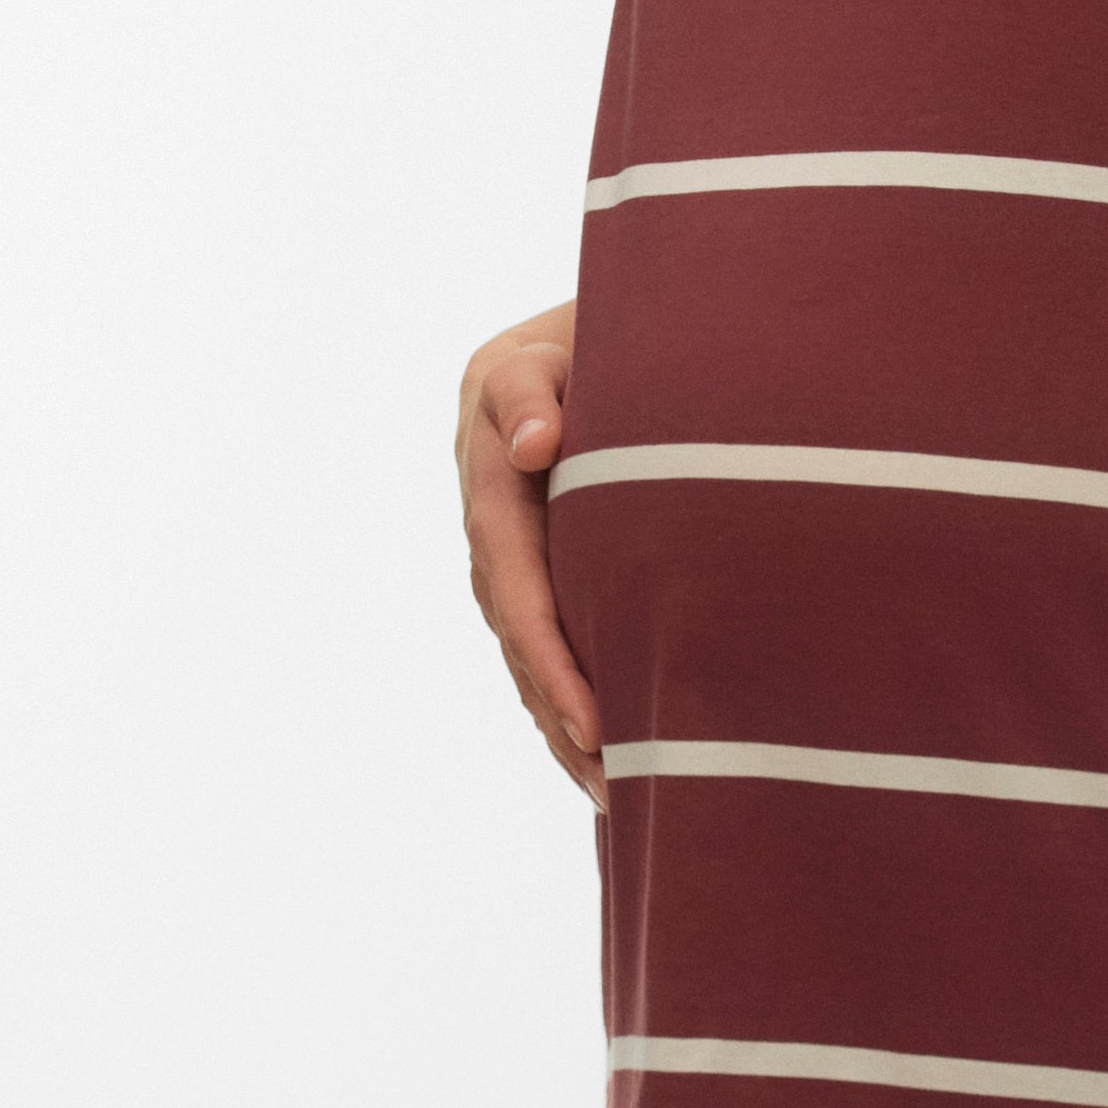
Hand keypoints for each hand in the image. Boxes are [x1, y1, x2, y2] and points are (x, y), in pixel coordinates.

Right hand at [455, 301, 601, 798]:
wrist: (608, 312)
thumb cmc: (594, 321)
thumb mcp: (550, 340)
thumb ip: (533, 387)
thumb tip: (532, 446)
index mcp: (488, 469)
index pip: (515, 582)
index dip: (550, 658)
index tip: (593, 721)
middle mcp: (490, 515)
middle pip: (520, 637)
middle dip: (563, 715)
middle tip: (616, 784)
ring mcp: (511, 541)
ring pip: (532, 650)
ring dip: (567, 726)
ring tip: (618, 795)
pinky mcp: (542, 554)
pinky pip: (552, 637)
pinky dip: (575, 697)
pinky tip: (610, 754)